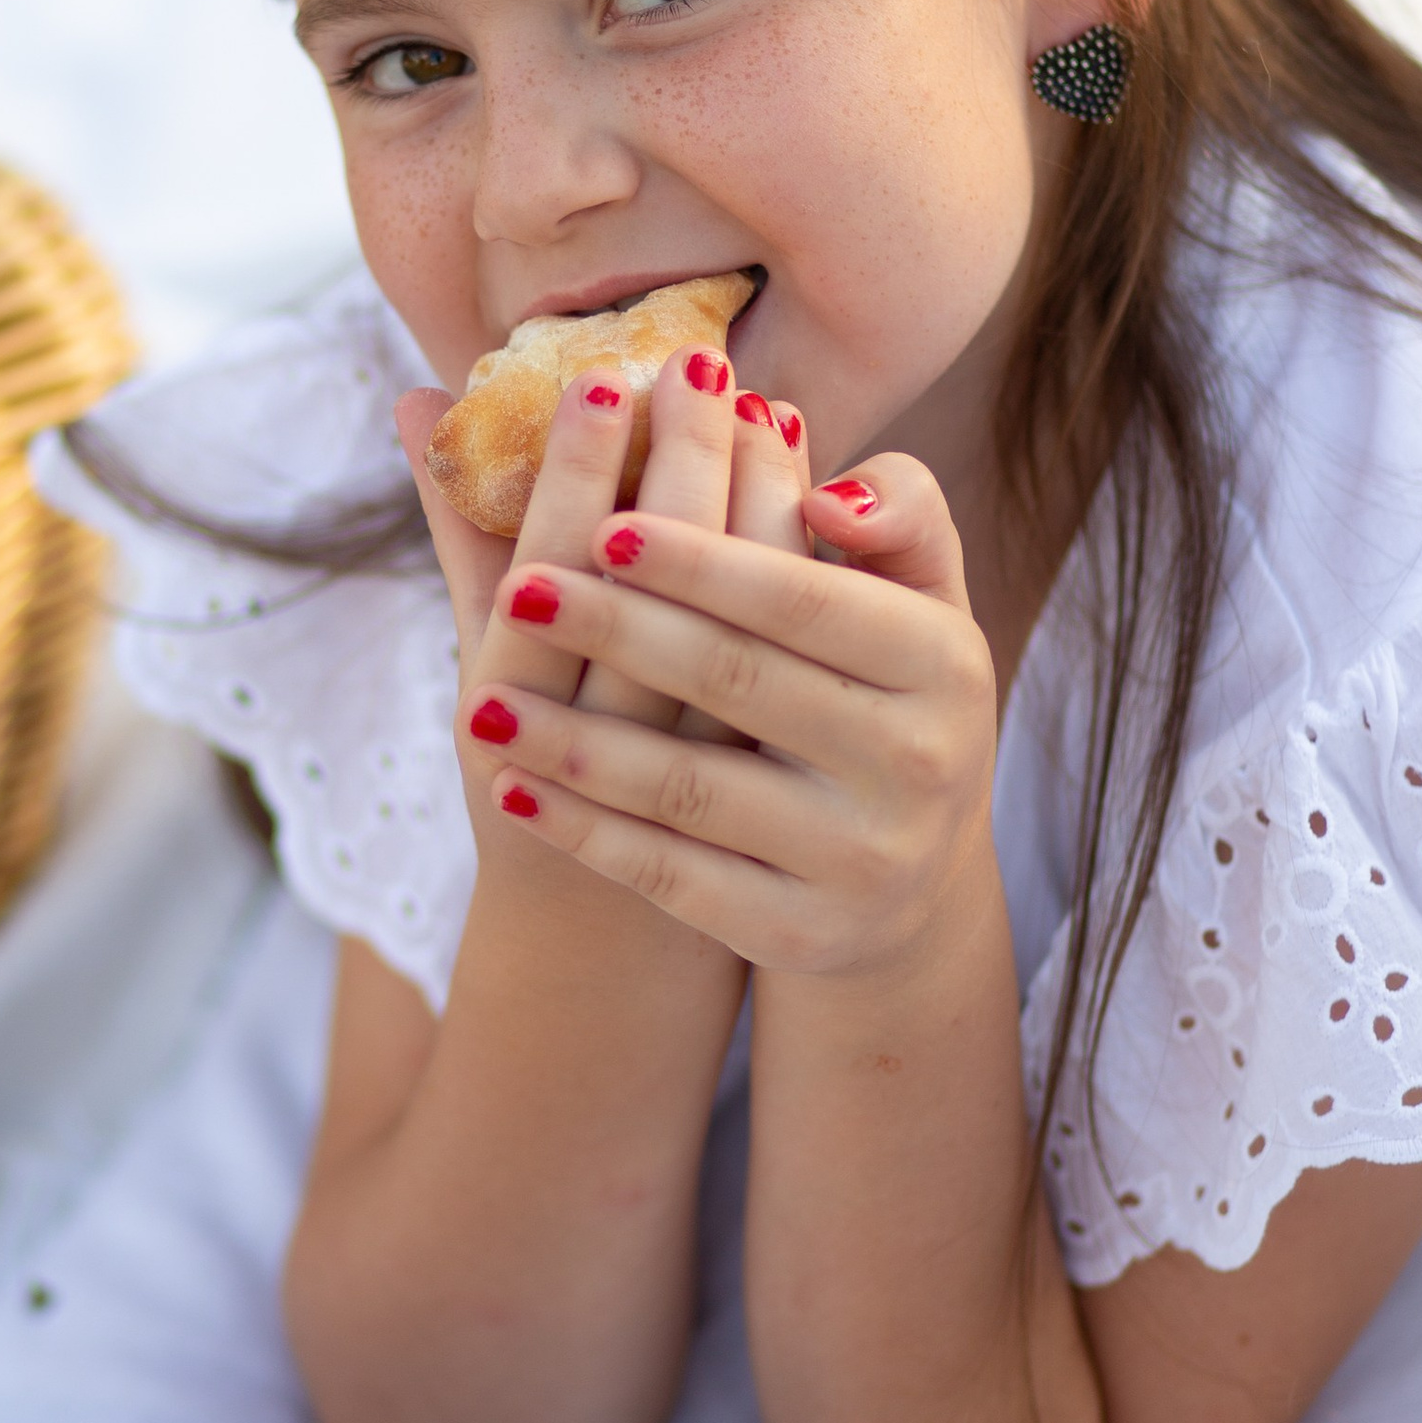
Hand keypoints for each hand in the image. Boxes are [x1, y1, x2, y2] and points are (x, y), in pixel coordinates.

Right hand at [399, 347, 811, 781]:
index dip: (578, 474)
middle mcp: (588, 741)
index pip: (545, 570)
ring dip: (753, 511)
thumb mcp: (482, 663)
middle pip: (650, 593)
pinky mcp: (764, 783)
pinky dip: (802, 571)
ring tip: (763, 408)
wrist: (606, 941)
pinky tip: (811, 491)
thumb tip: (416, 399)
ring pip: (733, 627)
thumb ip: (461, 536)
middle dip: (680, 467)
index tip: (604, 377)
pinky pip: (791, 667)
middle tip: (699, 363)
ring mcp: (686, 771)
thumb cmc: (529, 770)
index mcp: (500, 703)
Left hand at [459, 453, 1000, 978]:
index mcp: (942, 660)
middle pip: (735, 680)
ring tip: (479, 702)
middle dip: (616, 630)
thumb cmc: (883, 696)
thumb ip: (896, 512)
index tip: (603, 524)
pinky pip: (671, 874)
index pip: (800, 597)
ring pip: (688, 787)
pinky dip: (585, 831)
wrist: (909, 883)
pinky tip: (512, 789)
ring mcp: (860, 859)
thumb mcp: (918, 602)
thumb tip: (824, 490)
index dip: (701, 560)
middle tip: (518, 591)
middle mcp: (917, 764)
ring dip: (575, 742)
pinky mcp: (800, 932)